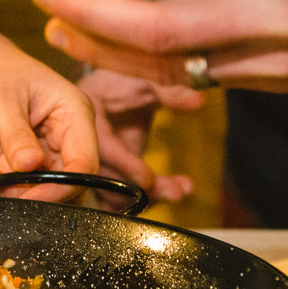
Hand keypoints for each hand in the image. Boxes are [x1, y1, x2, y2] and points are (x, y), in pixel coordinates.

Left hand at [0, 32, 99, 202]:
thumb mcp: (1, 98)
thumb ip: (16, 135)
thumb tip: (30, 167)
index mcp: (73, 115)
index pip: (84, 163)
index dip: (62, 187)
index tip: (32, 198)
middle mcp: (61, 139)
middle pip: (61, 186)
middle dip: (28, 193)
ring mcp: (36, 154)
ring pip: (31, 192)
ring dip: (1, 190)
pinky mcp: (10, 164)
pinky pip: (5, 189)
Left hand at [30, 0, 287, 92]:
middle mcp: (284, 16)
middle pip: (168, 28)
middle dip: (95, 12)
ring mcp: (276, 60)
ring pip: (173, 67)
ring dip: (104, 50)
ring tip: (55, 21)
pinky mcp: (273, 84)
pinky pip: (196, 81)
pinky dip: (143, 67)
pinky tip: (102, 43)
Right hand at [76, 68, 201, 205]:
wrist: (99, 97)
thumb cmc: (118, 88)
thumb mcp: (143, 86)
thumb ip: (171, 96)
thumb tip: (200, 101)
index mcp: (90, 122)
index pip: (106, 149)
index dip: (127, 166)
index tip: (149, 180)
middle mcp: (88, 149)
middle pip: (111, 180)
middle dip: (145, 190)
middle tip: (177, 192)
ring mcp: (94, 167)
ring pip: (114, 195)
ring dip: (149, 198)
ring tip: (181, 190)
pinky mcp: (105, 179)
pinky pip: (116, 200)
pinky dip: (140, 202)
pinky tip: (168, 194)